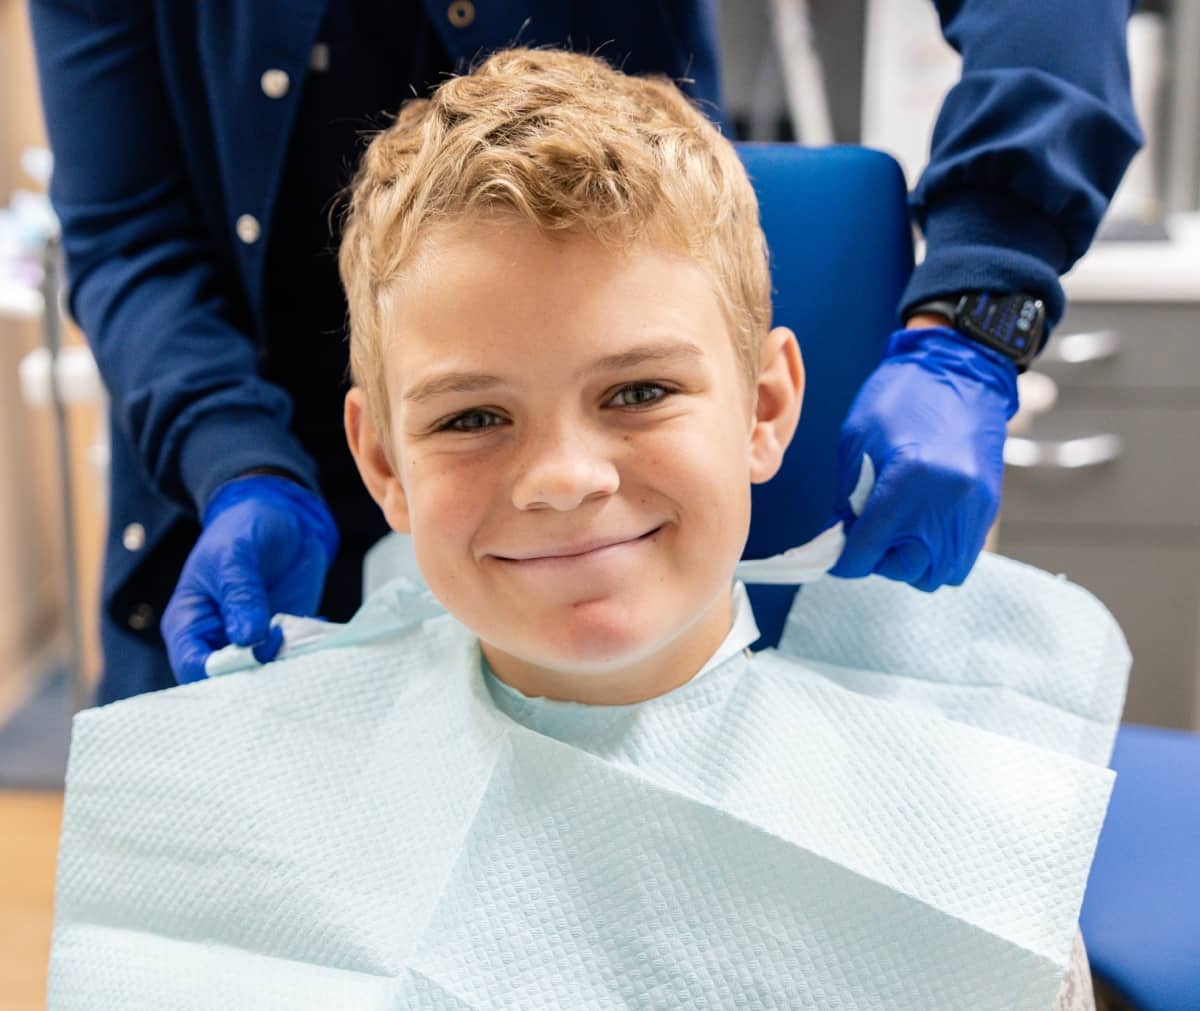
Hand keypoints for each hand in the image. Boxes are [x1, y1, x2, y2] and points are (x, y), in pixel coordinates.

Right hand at [161, 475, 339, 682]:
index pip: (193, 667)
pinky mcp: (281, 635)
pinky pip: (293, 656)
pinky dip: (306, 649)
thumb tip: (248, 639)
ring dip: (286, 662)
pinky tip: (316, 624)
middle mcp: (217, 639)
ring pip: (264, 672)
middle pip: (229, 679)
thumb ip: (241, 595)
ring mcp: (251, 639)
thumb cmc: (243, 529)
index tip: (253, 652)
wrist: (281, 515)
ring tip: (302, 635)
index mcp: (189, 623)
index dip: (220, 671)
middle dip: (257, 671)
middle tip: (284, 647)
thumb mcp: (236, 555)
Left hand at [829, 325, 1018, 590]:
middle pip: (907, 569)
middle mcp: (946, 501)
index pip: (869, 550)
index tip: (836, 557)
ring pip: (940, 572)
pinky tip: (921, 528)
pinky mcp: (989, 507)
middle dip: (880, 560)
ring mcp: (973, 508)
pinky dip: (938, 553)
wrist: (961, 368)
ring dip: (913, 564)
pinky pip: (964, 555)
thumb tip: (840, 539)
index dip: (845, 560)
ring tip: (896, 535)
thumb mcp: (857, 441)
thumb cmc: (900, 397)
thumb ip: (848, 498)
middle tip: (867, 538)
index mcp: (907, 480)